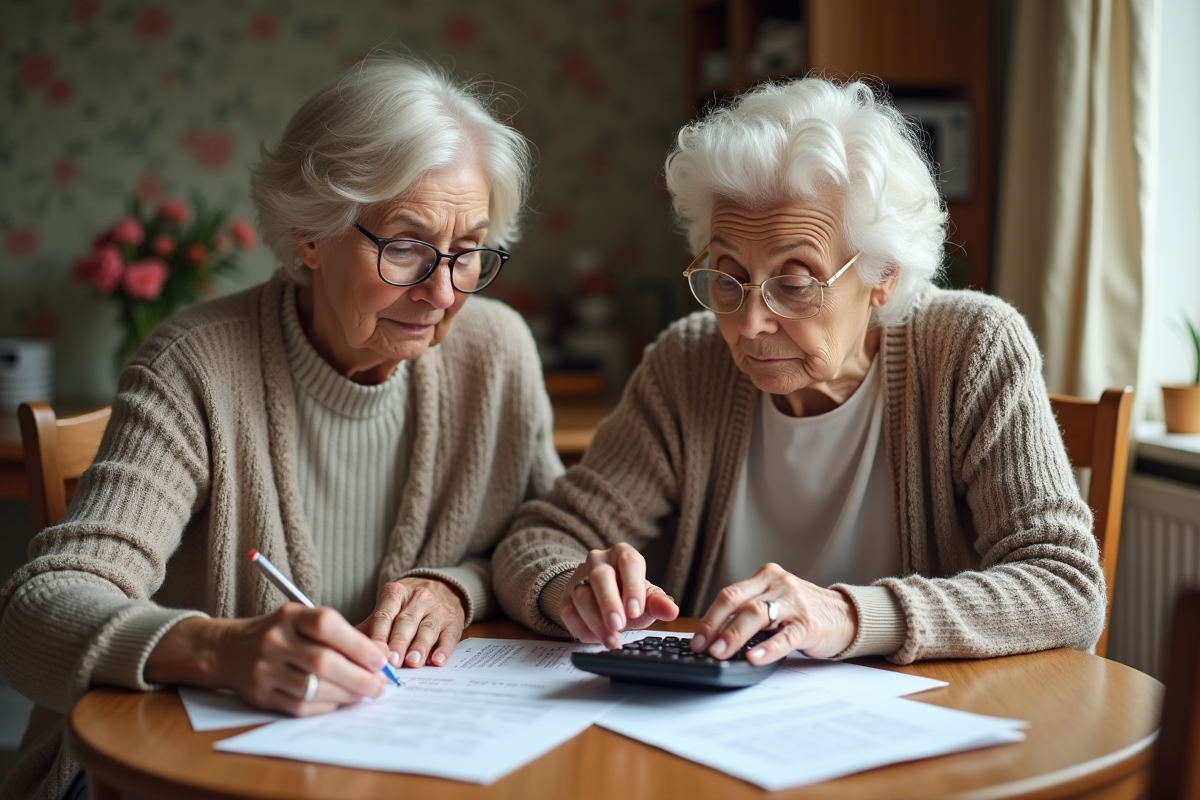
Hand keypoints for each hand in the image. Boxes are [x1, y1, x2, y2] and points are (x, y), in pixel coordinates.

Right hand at [148, 605, 390, 716]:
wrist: (227, 650)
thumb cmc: (279, 633)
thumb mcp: (304, 621)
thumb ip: (341, 634)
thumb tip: (382, 654)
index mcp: (290, 615)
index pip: (327, 625)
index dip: (359, 644)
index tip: (381, 659)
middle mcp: (274, 640)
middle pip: (323, 662)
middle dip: (359, 677)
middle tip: (379, 685)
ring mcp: (265, 669)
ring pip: (313, 688)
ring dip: (345, 694)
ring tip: (364, 694)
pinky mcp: (261, 695)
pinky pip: (300, 706)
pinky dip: (326, 706)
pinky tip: (339, 701)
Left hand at [356, 577, 465, 667]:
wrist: (443, 589)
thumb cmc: (406, 607)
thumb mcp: (387, 608)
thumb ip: (368, 628)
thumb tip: (340, 649)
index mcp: (395, 593)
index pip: (384, 615)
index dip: (379, 635)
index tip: (374, 653)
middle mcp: (418, 598)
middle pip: (406, 622)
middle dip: (398, 642)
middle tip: (392, 661)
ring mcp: (438, 609)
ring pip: (428, 628)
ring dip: (420, 646)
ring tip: (412, 662)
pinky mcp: (454, 622)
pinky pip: (449, 636)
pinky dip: (444, 649)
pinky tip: (437, 660)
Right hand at [560, 543, 678, 648]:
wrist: (604, 600)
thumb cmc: (628, 596)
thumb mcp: (646, 599)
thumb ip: (658, 604)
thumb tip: (671, 610)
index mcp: (623, 554)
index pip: (629, 562)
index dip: (632, 586)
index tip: (636, 610)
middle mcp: (599, 561)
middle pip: (600, 576)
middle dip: (609, 603)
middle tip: (618, 625)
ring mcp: (579, 577)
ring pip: (581, 596)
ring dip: (596, 621)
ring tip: (611, 640)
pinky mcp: (566, 597)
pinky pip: (568, 612)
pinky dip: (582, 628)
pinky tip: (595, 638)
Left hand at [691, 563, 857, 663]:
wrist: (848, 616)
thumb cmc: (804, 612)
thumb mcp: (775, 602)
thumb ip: (750, 611)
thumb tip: (715, 637)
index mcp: (765, 578)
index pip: (729, 594)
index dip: (709, 617)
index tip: (695, 639)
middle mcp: (778, 585)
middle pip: (738, 601)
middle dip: (715, 625)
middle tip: (702, 647)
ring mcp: (794, 603)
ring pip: (757, 615)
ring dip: (734, 635)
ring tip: (720, 653)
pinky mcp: (809, 624)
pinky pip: (784, 636)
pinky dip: (767, 648)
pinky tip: (754, 658)